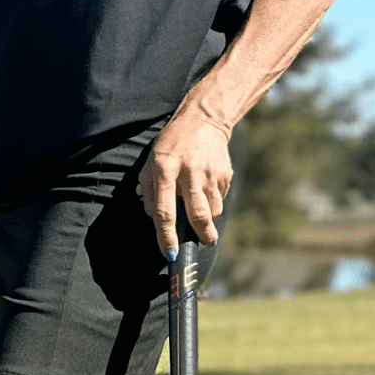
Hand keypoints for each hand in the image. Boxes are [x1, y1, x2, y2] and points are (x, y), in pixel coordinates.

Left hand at [141, 108, 231, 257]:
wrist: (203, 120)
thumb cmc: (171, 145)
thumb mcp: (151, 162)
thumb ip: (149, 190)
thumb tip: (153, 219)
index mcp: (165, 168)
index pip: (164, 211)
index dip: (166, 236)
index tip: (169, 254)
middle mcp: (189, 171)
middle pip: (198, 215)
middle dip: (201, 235)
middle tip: (202, 242)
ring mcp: (210, 173)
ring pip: (213, 211)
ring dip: (207, 220)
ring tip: (199, 210)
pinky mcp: (224, 173)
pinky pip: (220, 199)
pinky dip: (213, 203)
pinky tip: (205, 190)